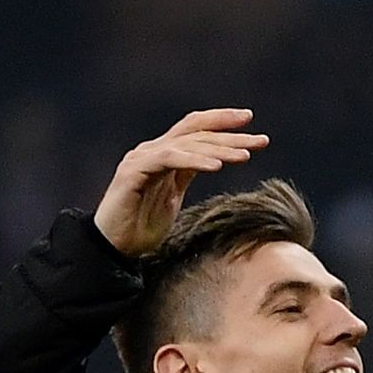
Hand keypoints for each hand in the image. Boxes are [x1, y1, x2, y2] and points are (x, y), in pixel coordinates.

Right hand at [94, 108, 269, 257]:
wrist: (111, 248)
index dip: (222, 123)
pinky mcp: (133, 172)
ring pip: (186, 144)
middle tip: (261, 140)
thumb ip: (186, 176)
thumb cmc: (140, 227)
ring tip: (245, 156)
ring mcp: (141, 159)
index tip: (251, 124)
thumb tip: (213, 161)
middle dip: (231, 135)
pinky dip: (194, 160)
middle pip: (196, 133)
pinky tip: (216, 166)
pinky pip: (168, 159)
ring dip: (219, 149)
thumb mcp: (171, 198)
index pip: (195, 129)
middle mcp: (152, 150)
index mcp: (163, 155)